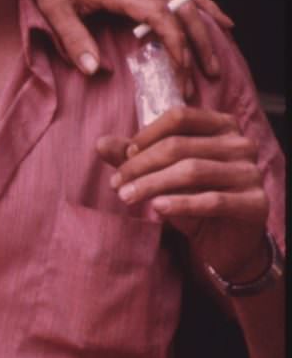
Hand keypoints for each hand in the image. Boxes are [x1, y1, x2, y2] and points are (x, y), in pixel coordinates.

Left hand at [21, 0, 232, 87]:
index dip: (176, 46)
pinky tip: (219, 18)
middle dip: (199, 46)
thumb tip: (93, 69)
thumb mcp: (53, 7)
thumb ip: (73, 39)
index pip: (162, 18)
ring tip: (215, 59)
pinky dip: (203, 4)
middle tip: (207, 77)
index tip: (182, 72)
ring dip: (206, 29)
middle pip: (183, 11)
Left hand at [96, 105, 268, 281]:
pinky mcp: (256, 204)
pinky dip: (181, 203)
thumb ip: (134, 156)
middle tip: (116, 183)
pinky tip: (157, 208)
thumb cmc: (193, 197)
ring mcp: (251, 173)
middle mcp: (241, 144)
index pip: (179, 117)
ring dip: (152, 184)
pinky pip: (212, 200)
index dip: (146, 135)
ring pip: (192, 171)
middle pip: (180, 146)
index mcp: (221, 125)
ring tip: (126, 196)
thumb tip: (100, 143)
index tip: (124, 156)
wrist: (226, 240)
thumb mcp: (162, 173)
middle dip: (141, 165)